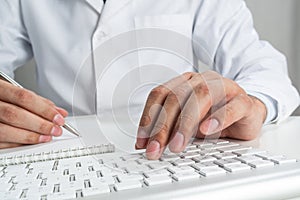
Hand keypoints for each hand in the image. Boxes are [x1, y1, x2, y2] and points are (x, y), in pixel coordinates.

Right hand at [0, 79, 67, 148]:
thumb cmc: (3, 98)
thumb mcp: (17, 93)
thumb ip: (38, 102)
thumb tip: (59, 113)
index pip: (24, 97)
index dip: (44, 109)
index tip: (59, 118)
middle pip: (15, 114)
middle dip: (40, 124)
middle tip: (55, 130)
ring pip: (5, 130)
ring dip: (30, 136)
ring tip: (46, 137)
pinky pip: (1, 142)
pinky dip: (18, 143)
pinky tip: (32, 142)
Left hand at [136, 71, 266, 159]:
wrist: (246, 113)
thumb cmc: (213, 115)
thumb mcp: (187, 123)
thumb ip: (169, 129)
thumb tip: (147, 145)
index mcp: (185, 82)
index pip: (160, 94)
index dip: (148, 117)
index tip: (142, 142)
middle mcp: (202, 81)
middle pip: (176, 97)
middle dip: (162, 126)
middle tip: (156, 149)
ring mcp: (224, 87)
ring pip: (201, 97)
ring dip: (185, 123)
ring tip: (177, 144)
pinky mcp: (243, 101)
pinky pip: (231, 106)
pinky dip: (217, 118)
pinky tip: (206, 131)